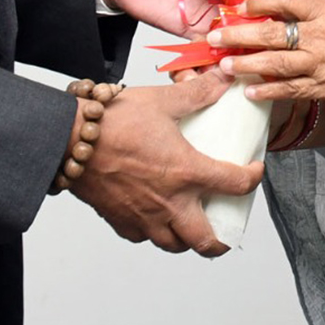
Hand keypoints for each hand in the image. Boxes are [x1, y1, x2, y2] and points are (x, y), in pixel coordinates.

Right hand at [71, 70, 262, 255]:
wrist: (70, 139)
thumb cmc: (113, 121)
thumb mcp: (162, 101)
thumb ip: (197, 93)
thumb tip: (223, 81)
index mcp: (187, 173)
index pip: (236, 184)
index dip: (253, 179)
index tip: (254, 171)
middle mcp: (170, 203)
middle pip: (206, 242)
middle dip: (221, 240)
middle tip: (225, 228)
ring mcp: (144, 217)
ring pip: (174, 244)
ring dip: (186, 238)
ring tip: (189, 223)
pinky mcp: (120, 220)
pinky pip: (142, 237)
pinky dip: (152, 231)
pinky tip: (152, 214)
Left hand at [209, 0, 324, 104]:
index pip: (285, 0)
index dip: (258, 1)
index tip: (240, 4)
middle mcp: (320, 36)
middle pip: (270, 33)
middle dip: (238, 35)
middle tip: (213, 36)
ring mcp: (322, 64)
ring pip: (275, 63)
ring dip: (245, 65)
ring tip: (222, 65)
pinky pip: (292, 90)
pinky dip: (269, 91)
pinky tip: (249, 91)